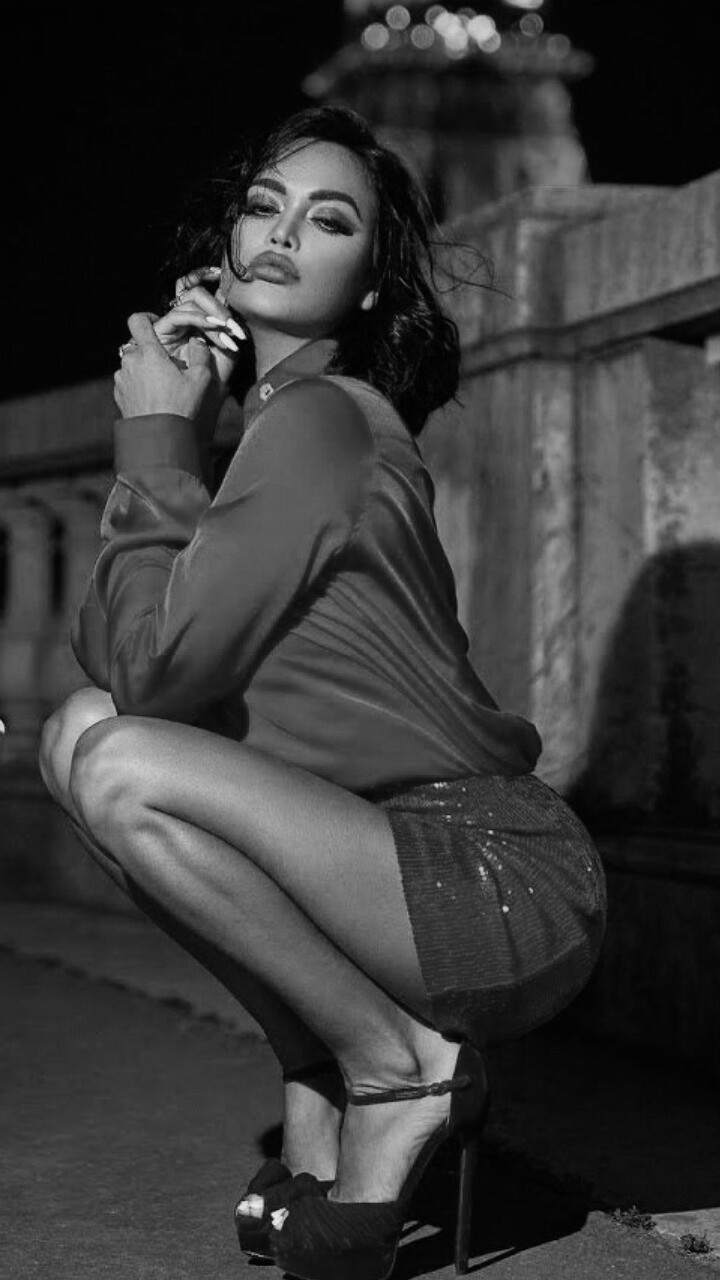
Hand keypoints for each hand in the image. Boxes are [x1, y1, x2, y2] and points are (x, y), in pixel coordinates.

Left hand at [114, 313, 225, 441]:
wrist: (160, 439)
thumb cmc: (181, 407)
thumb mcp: (200, 380)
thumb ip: (200, 354)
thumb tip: (197, 340)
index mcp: (148, 352)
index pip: (138, 320)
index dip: (147, 318)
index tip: (156, 324)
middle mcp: (130, 361)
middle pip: (138, 345)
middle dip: (152, 352)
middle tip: (169, 367)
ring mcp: (121, 379)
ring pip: (133, 365)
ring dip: (145, 370)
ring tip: (162, 387)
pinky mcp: (119, 395)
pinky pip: (129, 382)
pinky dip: (139, 385)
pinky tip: (154, 399)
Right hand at [153, 266, 246, 384]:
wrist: (193, 407)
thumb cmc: (211, 386)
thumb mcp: (228, 356)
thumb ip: (230, 333)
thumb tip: (234, 308)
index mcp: (201, 324)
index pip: (209, 296)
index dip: (221, 289)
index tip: (236, 296)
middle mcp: (185, 321)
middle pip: (198, 293)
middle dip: (219, 306)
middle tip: (234, 328)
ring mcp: (173, 324)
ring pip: (190, 299)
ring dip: (212, 314)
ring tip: (226, 333)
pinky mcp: (160, 331)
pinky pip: (179, 314)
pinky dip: (199, 318)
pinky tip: (213, 327)